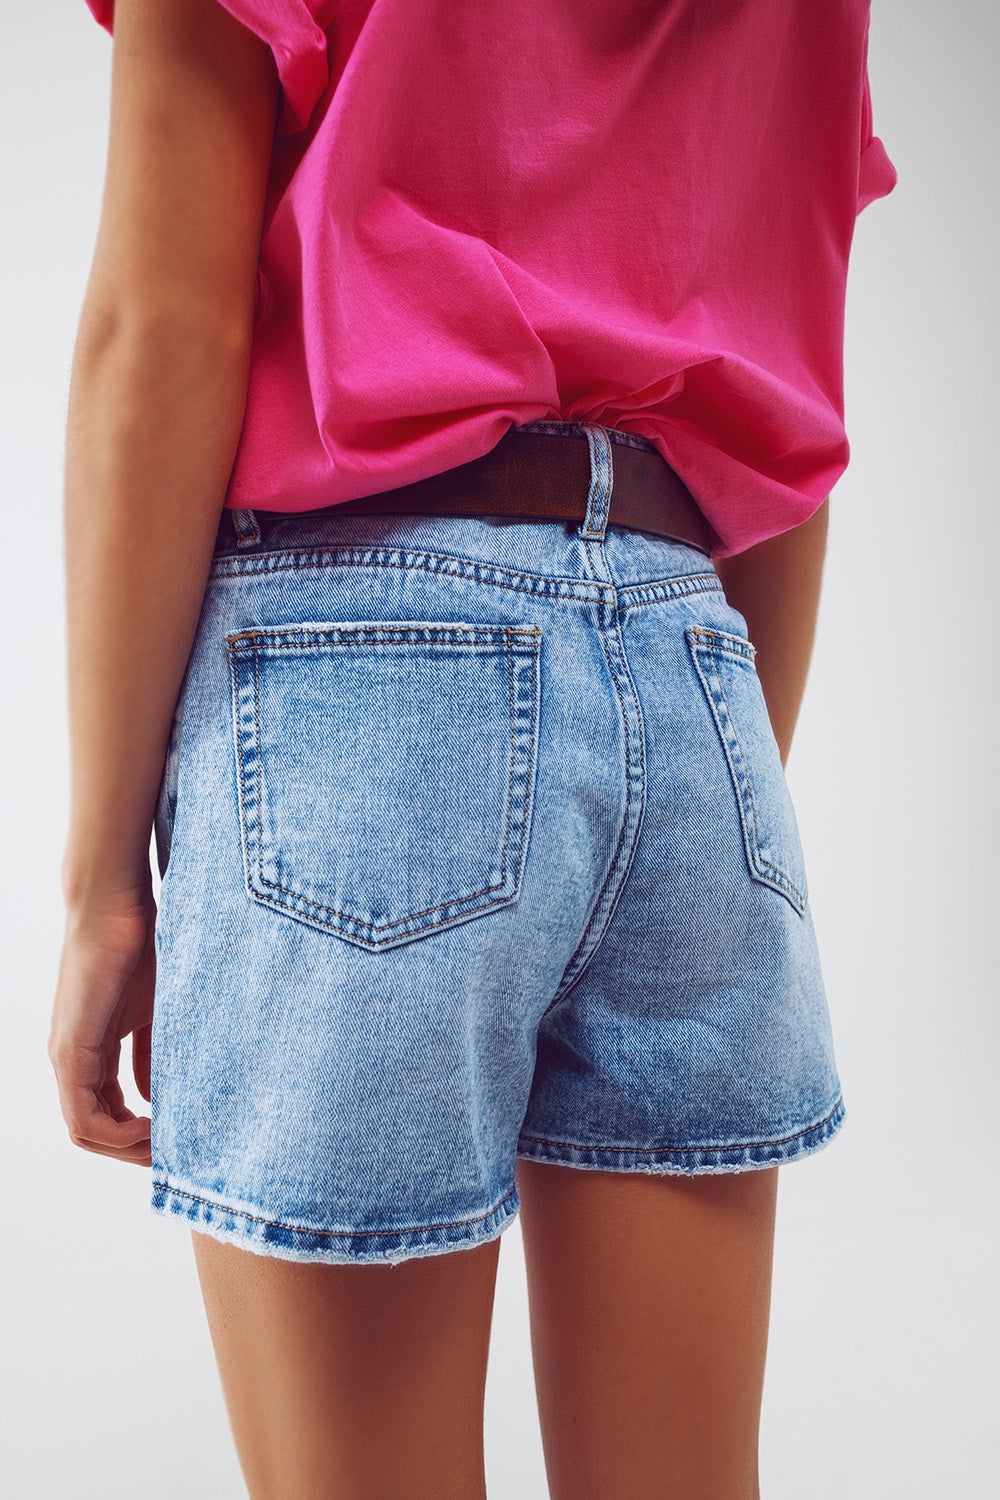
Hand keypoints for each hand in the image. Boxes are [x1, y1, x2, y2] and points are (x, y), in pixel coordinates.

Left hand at [49, 893, 155, 1165]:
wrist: (114, 903)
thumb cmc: (141, 944)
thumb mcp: (157, 1010)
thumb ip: (155, 1053)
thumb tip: (161, 1097)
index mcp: (92, 1051)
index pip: (108, 1113)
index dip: (141, 1134)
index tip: (180, 1137)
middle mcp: (73, 1060)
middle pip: (95, 1131)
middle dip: (135, 1150)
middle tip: (176, 1155)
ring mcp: (67, 1057)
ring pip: (86, 1131)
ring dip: (126, 1148)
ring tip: (167, 1146)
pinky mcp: (71, 1050)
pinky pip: (83, 1116)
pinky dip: (116, 1133)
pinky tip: (153, 1126)